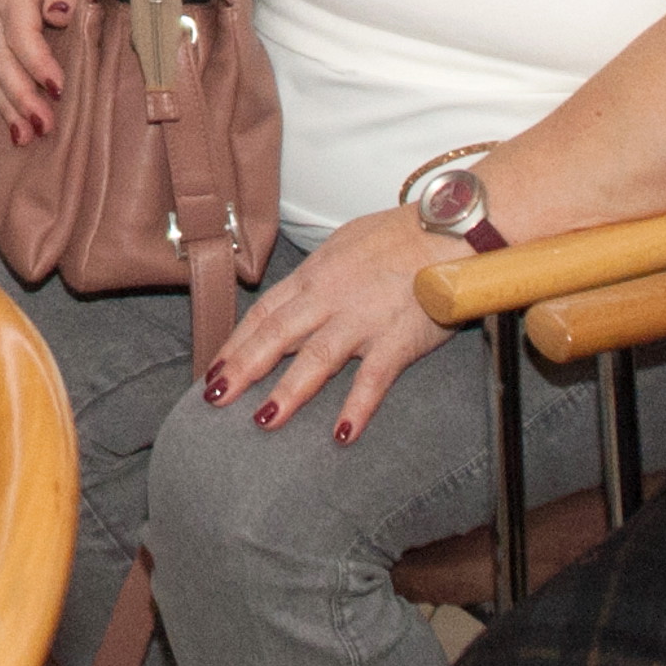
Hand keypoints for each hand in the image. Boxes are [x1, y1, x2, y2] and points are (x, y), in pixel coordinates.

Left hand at [203, 208, 455, 440]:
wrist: (450, 230)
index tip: (214, 368)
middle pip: (276, 335)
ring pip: (315, 359)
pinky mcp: (397, 339)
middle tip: (215, 397)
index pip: (265, 312)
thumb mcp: (346, 243)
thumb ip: (321, 272)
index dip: (237, 342)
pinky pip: (372, 379)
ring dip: (287, 392)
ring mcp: (362, 320)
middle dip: (242, 368)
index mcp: (316, 275)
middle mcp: (330, 297)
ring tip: (264, 420)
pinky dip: (356, 407)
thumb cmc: (402, 235)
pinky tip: (341, 435)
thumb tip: (302, 289)